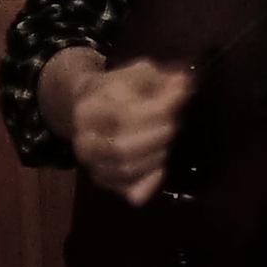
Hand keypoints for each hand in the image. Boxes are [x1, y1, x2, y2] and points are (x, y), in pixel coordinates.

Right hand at [41, 51, 193, 203]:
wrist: (91, 107)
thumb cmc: (119, 89)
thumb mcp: (137, 74)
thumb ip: (160, 79)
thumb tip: (183, 84)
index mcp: (87, 111)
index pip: (124, 115)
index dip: (158, 109)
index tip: (180, 96)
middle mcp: (84, 142)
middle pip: (123, 148)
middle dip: (158, 136)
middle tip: (174, 124)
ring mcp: (93, 165)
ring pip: (129, 170)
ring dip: (157, 155)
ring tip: (168, 139)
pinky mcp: (106, 183)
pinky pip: (132, 192)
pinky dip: (151, 182)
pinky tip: (162, 168)